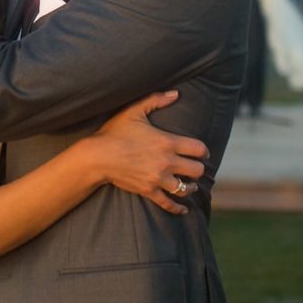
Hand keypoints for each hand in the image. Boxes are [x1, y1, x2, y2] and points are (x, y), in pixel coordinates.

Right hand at [94, 90, 208, 215]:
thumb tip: (176, 94)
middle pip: (196, 170)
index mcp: (167, 142)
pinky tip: (183, 208)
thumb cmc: (115, 132)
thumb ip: (156, 100)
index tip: (203, 153)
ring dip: (190, 187)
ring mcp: (158, 178)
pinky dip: (178, 208)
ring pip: (185, 188)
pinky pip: (168, 203)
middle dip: (198, 169)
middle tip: (195, 168)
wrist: (97, 156)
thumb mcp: (134, 111)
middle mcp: (166, 162)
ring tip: (190, 185)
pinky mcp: (148, 191)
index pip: (198, 149)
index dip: (204, 151)